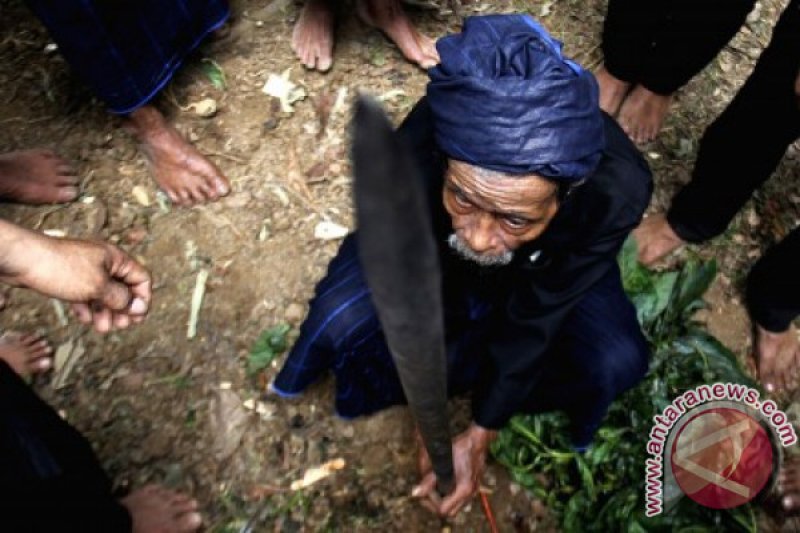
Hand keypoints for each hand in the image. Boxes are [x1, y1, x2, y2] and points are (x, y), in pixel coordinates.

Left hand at [0, 222, 150, 331]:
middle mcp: (104, 262)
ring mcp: (86, 270)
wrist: (23, 261)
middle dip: (123, 309)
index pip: (141, 278)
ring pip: (103, 294)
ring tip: (102, 328)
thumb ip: (121, 298)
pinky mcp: (70, 278)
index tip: (137, 317)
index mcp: (116, 259)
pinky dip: (88, 307)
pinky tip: (85, 319)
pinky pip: (86, 294)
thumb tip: (138, 307)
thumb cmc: (62, 268)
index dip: (143, 298)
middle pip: (123, 288)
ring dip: (105, 312)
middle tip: (121, 326)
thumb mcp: (99, 287)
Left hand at [412, 423, 496, 517]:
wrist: (477, 441)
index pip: (443, 510)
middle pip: (449, 512)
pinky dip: (449, 494)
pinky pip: (459, 498)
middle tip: (426, 492)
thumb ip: (430, 480)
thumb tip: (416, 493)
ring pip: (455, 506)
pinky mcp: (472, 486)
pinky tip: (442, 483)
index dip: (431, 503)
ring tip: (433, 487)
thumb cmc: (462, 448)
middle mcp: (470, 494)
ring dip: (442, 500)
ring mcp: (473, 491)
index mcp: (464, 490)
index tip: (425, 490)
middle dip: (435, 504)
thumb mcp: (443, 463)